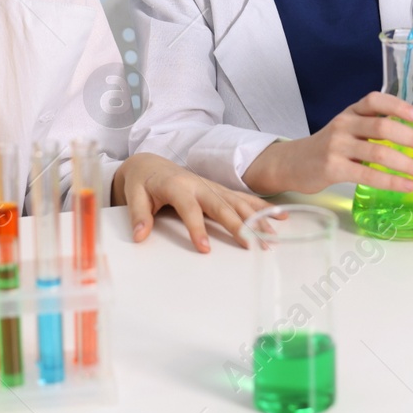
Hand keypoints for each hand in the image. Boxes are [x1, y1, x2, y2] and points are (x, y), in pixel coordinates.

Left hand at [114, 153, 271, 252]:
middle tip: (252, 245)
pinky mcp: (219, 189)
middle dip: (238, 225)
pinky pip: (243, 199)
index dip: (197, 228)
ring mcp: (212, 186)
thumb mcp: (133, 196)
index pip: (189, 208)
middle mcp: (199, 184)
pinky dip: (261, 207)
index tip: (205, 249)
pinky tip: (279, 215)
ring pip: (237, 202)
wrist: (150, 163)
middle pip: (221, 205)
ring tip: (271, 236)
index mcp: (177, 186)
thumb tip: (140, 236)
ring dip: (256, 218)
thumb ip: (138, 215)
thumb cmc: (142, 182)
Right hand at [241, 92, 412, 195]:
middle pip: (382, 126)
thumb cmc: (329, 145)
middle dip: (411, 138)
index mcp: (351, 111)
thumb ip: (381, 120)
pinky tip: (406, 186)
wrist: (293, 163)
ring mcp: (337, 146)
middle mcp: (344, 124)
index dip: (397, 105)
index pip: (375, 100)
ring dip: (406, 163)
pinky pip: (367, 174)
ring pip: (377, 152)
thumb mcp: (352, 127)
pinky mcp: (332, 169)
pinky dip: (390, 181)